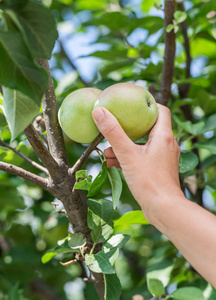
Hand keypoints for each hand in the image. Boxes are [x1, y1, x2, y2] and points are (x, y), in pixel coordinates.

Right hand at [92, 104, 182, 223]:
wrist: (163, 209)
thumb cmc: (149, 181)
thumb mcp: (127, 154)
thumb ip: (113, 133)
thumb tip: (99, 111)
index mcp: (164, 136)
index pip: (160, 110)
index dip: (147, 104)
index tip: (131, 104)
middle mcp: (167, 145)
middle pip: (148, 127)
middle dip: (129, 128)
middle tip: (115, 126)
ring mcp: (163, 158)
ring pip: (142, 145)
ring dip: (125, 146)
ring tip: (107, 151)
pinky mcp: (158, 170)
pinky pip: (142, 158)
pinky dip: (128, 158)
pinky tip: (112, 163)